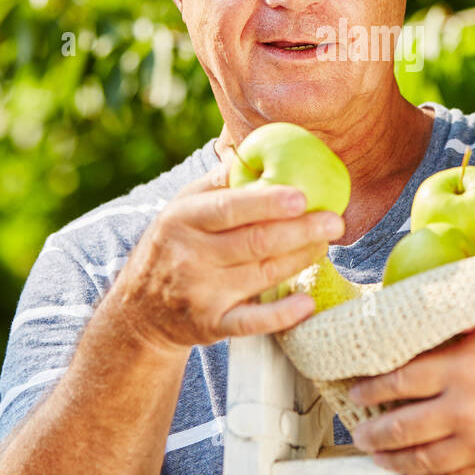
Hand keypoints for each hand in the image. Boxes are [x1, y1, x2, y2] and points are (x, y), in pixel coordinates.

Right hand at [102, 164, 344, 353]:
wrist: (140, 309)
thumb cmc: (174, 244)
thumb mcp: (182, 207)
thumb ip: (218, 183)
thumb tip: (259, 150)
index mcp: (184, 219)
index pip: (230, 208)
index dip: (267, 202)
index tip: (302, 196)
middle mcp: (190, 256)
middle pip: (254, 242)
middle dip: (300, 231)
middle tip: (334, 221)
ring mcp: (201, 293)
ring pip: (262, 275)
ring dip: (301, 259)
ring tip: (325, 244)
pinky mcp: (212, 325)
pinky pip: (251, 321)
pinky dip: (281, 314)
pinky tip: (307, 304)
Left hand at [347, 310, 474, 474]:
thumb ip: (458, 315)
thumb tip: (422, 301)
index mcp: (461, 367)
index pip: (398, 382)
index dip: (370, 390)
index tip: (357, 392)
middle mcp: (466, 408)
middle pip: (402, 428)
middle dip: (373, 432)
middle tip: (359, 431)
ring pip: (422, 461)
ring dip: (393, 460)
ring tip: (379, 455)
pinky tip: (417, 472)